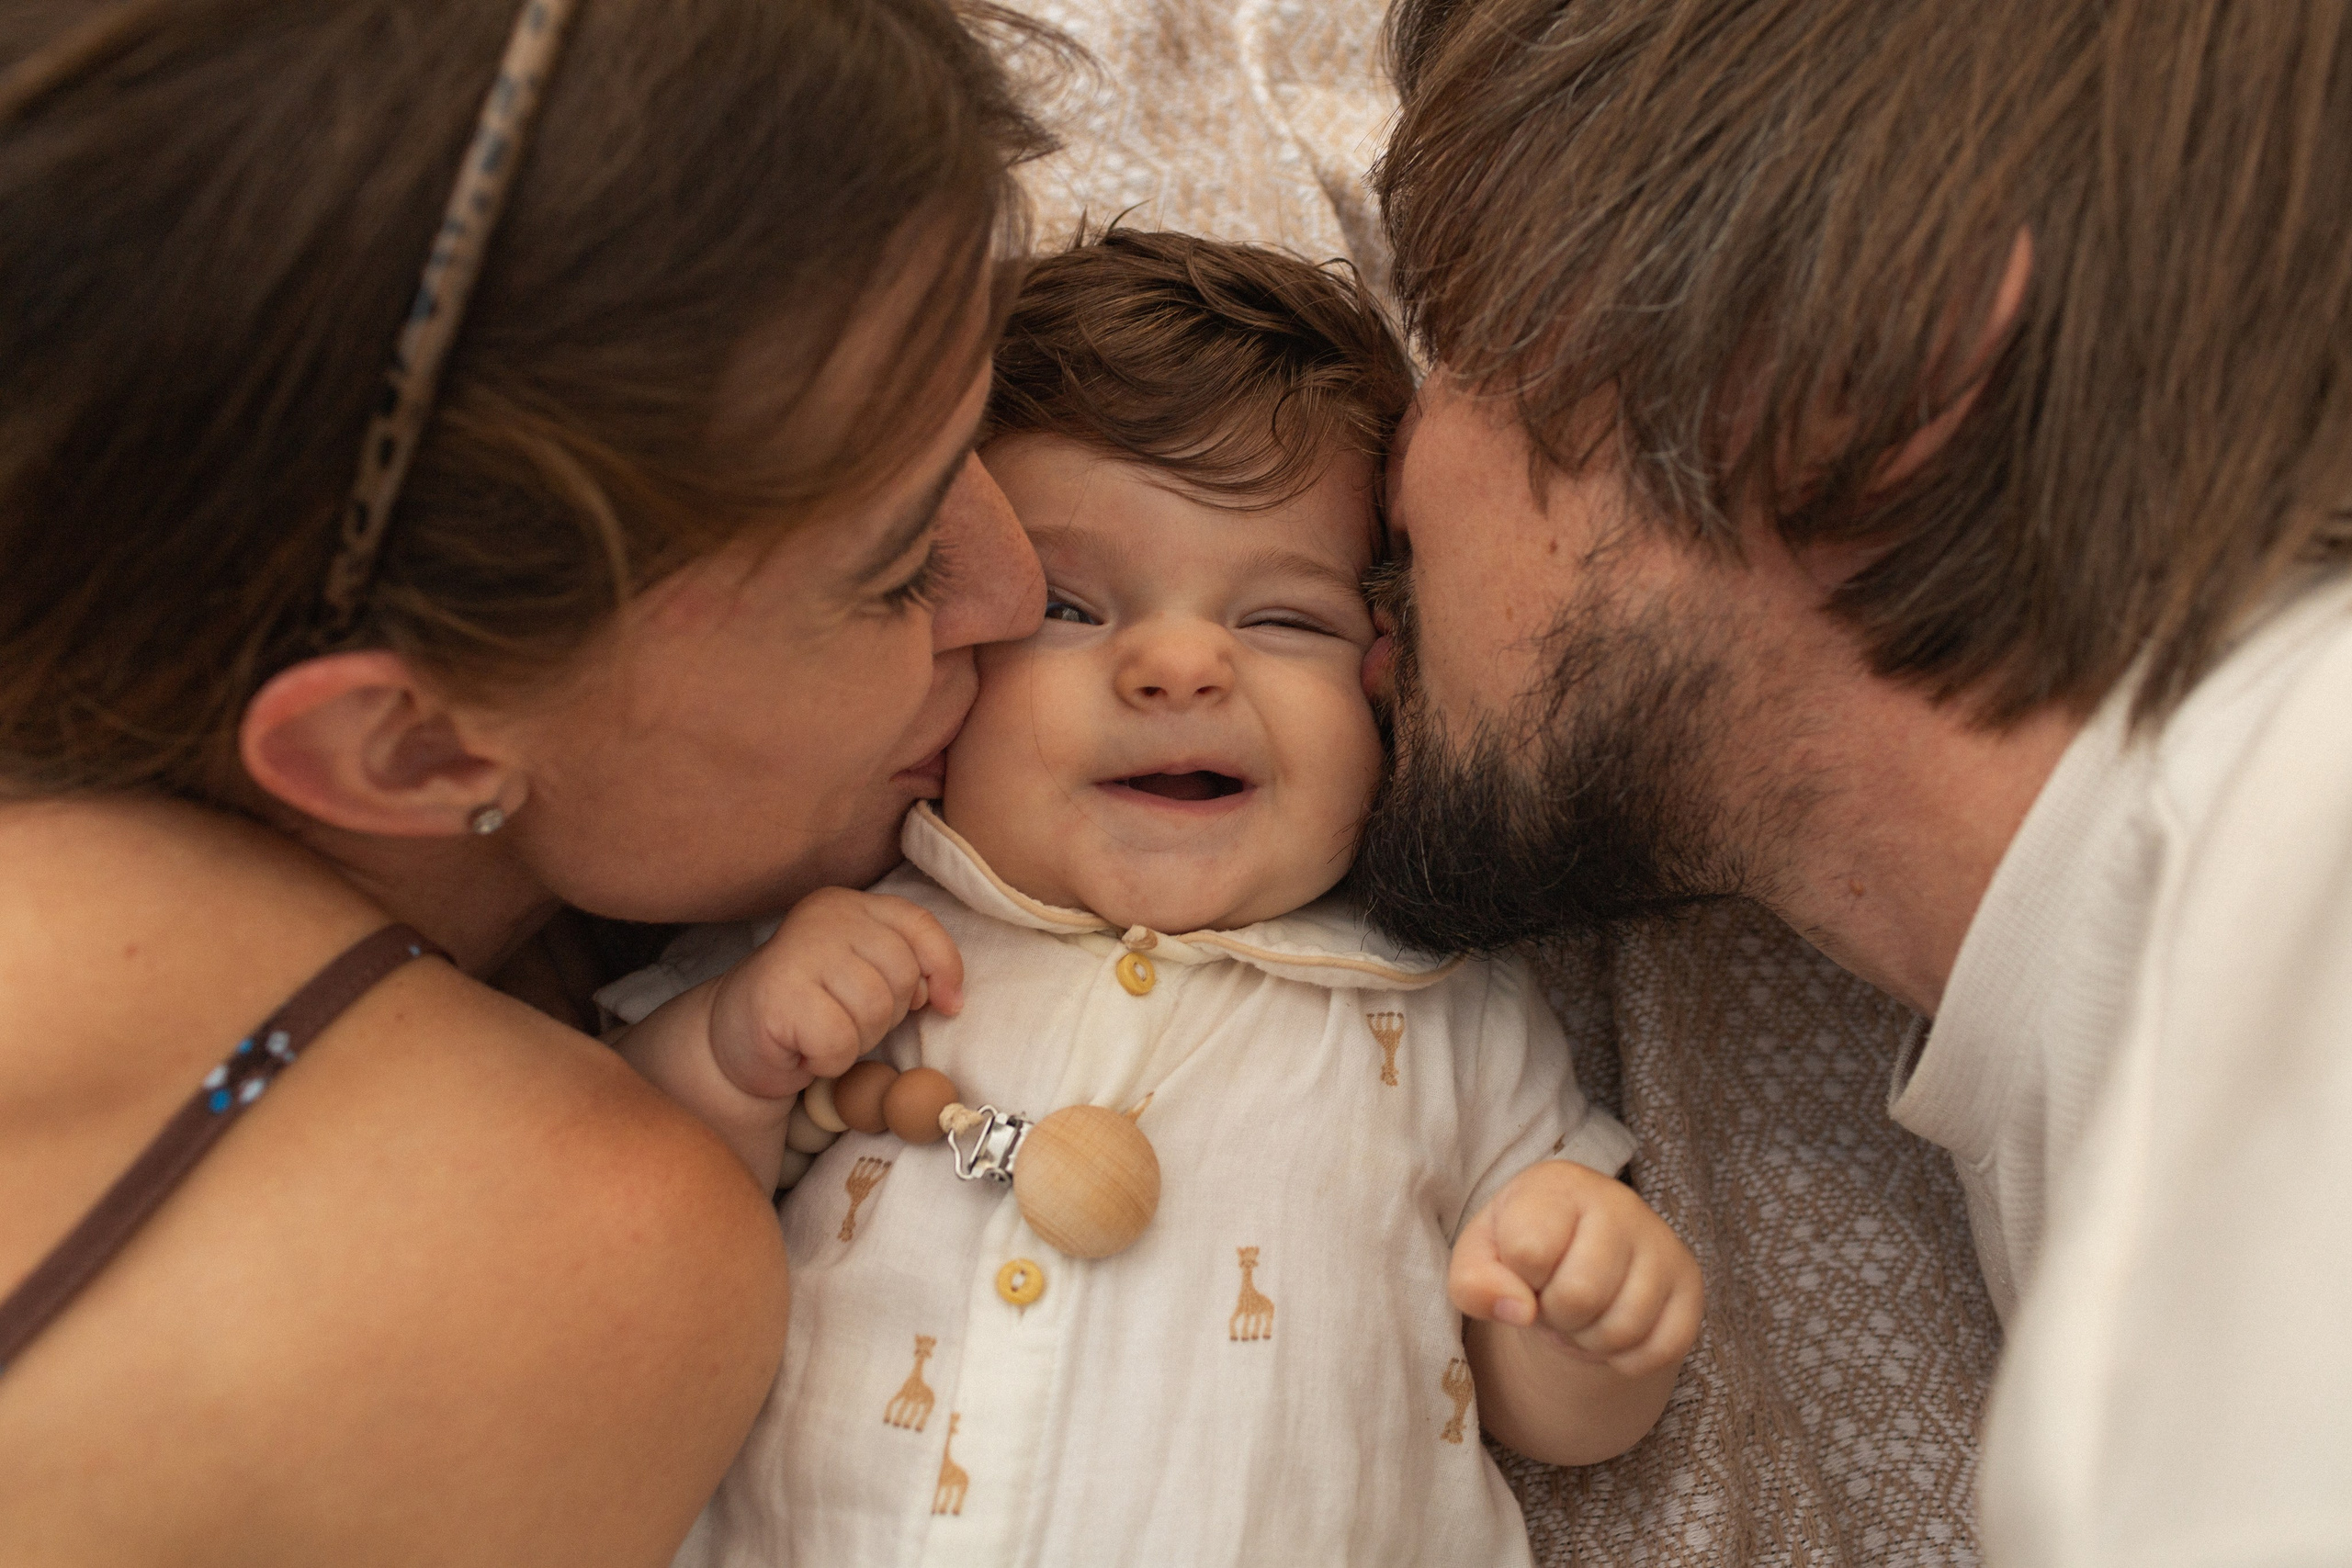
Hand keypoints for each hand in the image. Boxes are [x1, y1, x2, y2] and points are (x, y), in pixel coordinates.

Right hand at [705, 889, 962, 1100]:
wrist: (733, 1039)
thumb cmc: (811, 1009)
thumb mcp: (867, 976)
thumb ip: (907, 969)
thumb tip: (947, 997)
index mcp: (849, 905)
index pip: (920, 924)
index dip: (944, 967)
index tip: (947, 1004)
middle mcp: (824, 917)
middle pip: (901, 973)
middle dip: (887, 1014)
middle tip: (847, 1022)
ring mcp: (798, 951)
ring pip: (874, 1008)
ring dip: (857, 1040)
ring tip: (824, 1034)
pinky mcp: (778, 996)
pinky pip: (839, 1041)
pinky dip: (830, 1060)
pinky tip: (805, 1050)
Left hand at [1450, 1161, 1701, 1376]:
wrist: (1581, 1252)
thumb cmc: (1523, 1248)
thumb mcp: (1480, 1256)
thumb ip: (1474, 1282)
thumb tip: (1519, 1310)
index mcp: (1560, 1185)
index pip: (1530, 1250)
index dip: (1518, 1278)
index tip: (1524, 1268)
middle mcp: (1619, 1203)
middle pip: (1579, 1297)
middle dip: (1554, 1316)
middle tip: (1553, 1300)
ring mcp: (1662, 1244)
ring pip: (1621, 1330)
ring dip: (1588, 1341)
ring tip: (1581, 1313)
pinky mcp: (1689, 1285)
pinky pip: (1660, 1350)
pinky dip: (1626, 1358)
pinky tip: (1613, 1326)